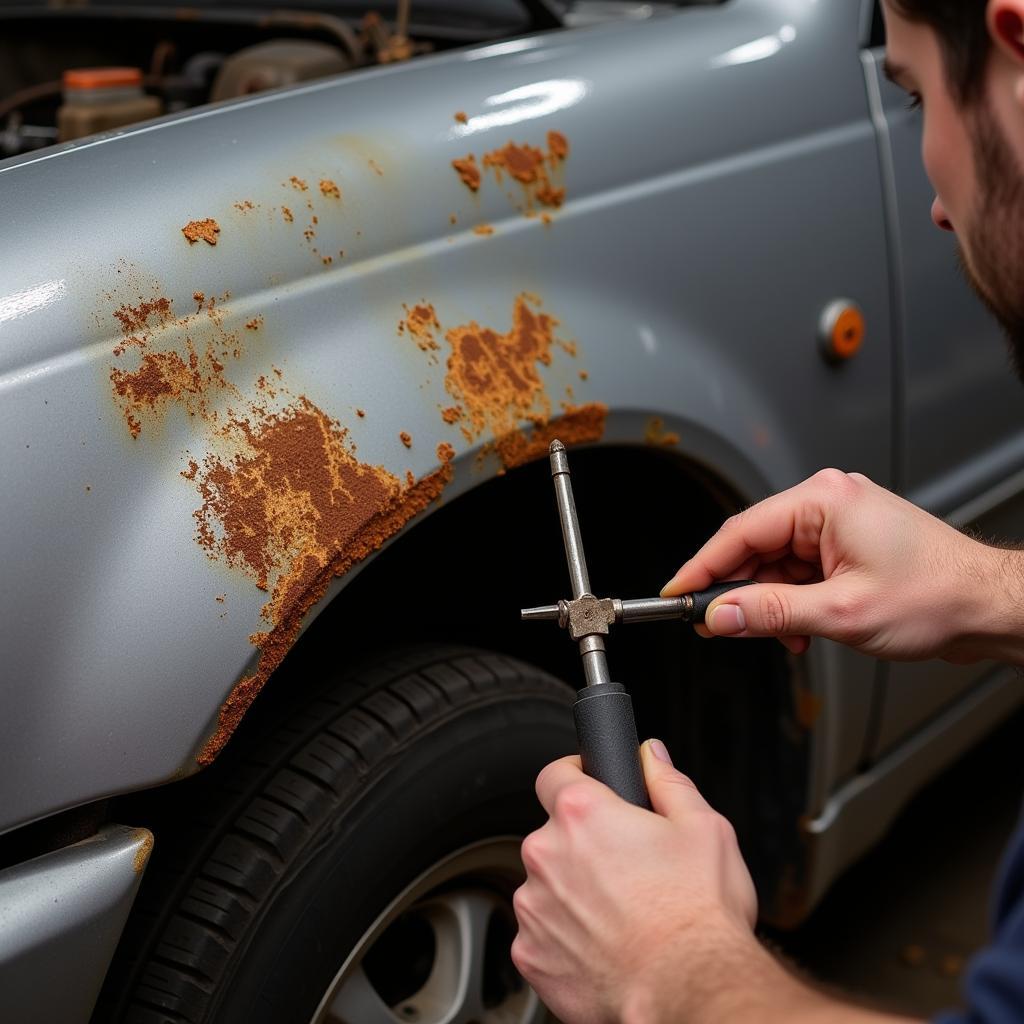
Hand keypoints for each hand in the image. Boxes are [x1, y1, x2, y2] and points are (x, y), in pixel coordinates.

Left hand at [510, 740, 757, 1023]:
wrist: (690, 993)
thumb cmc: (698, 916)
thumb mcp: (704, 828)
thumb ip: (668, 782)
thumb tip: (650, 756)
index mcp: (582, 814)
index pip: (554, 774)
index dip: (573, 776)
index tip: (588, 786)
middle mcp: (547, 855)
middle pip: (554, 835)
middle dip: (583, 845)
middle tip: (627, 868)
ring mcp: (534, 907)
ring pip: (547, 885)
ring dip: (573, 893)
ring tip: (622, 915)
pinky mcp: (531, 955)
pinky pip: (543, 934)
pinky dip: (567, 939)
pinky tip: (606, 947)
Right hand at [661, 469, 1023, 663]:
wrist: (989, 607)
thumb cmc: (938, 596)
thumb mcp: (841, 613)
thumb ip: (771, 613)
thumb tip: (721, 615)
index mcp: (824, 501)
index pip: (741, 532)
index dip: (702, 567)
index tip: (676, 592)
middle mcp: (829, 503)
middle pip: (755, 547)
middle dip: (737, 590)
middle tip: (714, 624)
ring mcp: (839, 524)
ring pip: (776, 563)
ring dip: (769, 602)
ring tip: (778, 635)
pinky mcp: (847, 545)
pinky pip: (799, 570)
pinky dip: (791, 601)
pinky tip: (797, 628)